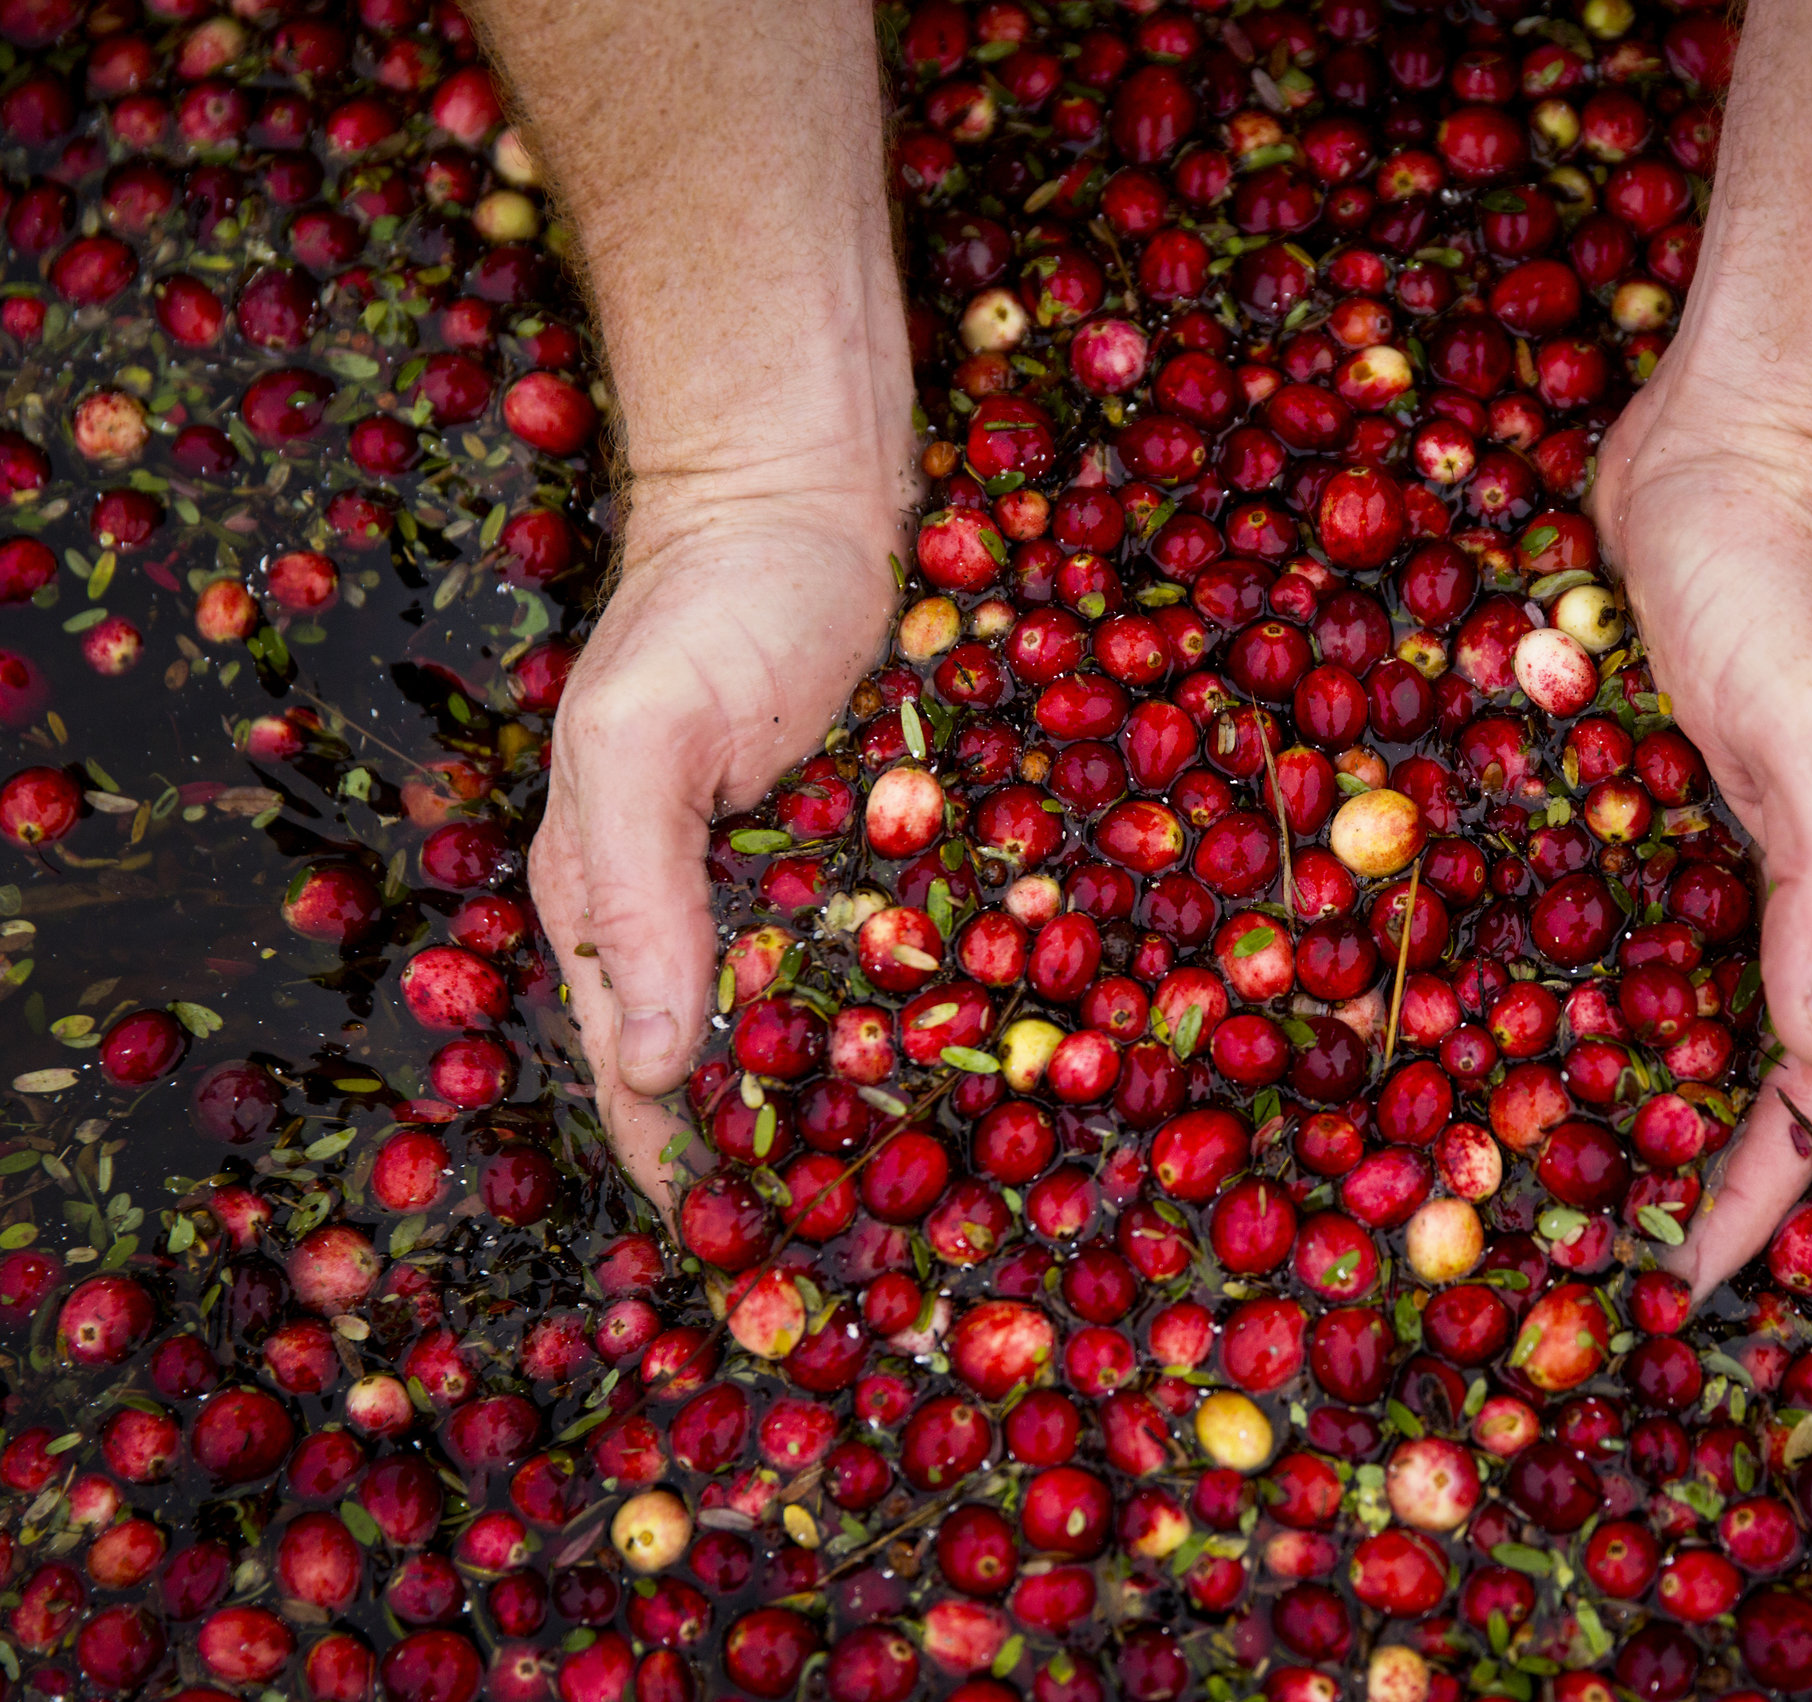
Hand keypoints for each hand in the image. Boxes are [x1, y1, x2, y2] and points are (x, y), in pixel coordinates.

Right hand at [530, 473, 902, 1215]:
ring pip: (831, 1026)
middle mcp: (701, 913)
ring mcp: (795, 884)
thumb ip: (639, 896)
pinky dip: (937, 1010)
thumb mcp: (641, 737)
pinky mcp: (879, 849)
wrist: (805, 497)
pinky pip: (906, 949)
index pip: (641, 1069)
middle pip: (739, 1067)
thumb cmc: (704, 606)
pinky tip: (994, 1067)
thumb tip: (652, 1066)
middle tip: (864, 1251)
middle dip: (789, 1157)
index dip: (687, 1165)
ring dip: (873, 1103)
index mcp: (612, 905)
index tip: (749, 1258)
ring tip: (943, 1192)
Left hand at [1592, 363, 1811, 1298]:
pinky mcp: (1652, 788)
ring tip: (1536, 1167)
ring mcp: (1722, 837)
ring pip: (1678, 1000)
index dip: (1758, 1191)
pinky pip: (1619, 914)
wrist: (1736, 437)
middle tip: (1594, 1253)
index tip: (1684, 1283)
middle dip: (1688, 1166)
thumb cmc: (1783, 574)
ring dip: (1628, 1085)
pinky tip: (1499, 1009)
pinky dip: (1575, 976)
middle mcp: (1791, 885)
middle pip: (1750, 1066)